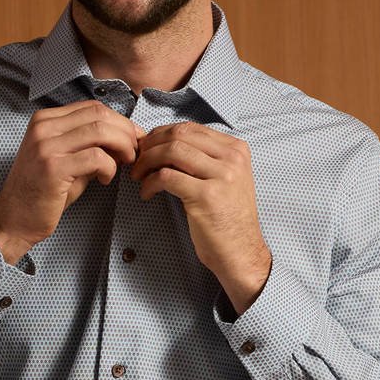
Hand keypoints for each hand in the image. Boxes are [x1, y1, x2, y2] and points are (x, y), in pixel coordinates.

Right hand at [0, 100, 146, 252]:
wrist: (15, 219)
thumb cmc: (42, 192)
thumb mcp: (67, 160)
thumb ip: (92, 145)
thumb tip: (126, 138)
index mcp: (45, 120)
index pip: (92, 107)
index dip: (119, 121)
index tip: (133, 138)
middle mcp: (43, 127)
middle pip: (99, 114)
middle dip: (125, 132)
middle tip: (134, 152)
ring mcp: (46, 146)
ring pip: (100, 131)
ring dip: (122, 147)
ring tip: (125, 164)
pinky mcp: (53, 167)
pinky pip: (96, 157)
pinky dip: (109, 168)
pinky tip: (104, 180)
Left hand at [129, 120, 272, 310]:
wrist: (241, 252)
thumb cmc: (227, 219)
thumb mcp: (225, 179)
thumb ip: (203, 159)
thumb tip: (164, 144)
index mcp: (236, 150)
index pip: (190, 127)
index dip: (161, 134)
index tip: (146, 148)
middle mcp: (232, 158)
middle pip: (179, 135)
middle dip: (150, 146)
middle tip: (137, 161)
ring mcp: (221, 176)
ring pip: (171, 151)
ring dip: (146, 162)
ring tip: (138, 177)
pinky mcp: (206, 196)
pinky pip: (166, 177)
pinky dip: (149, 183)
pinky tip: (147, 193)